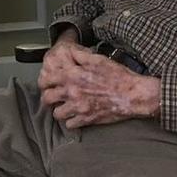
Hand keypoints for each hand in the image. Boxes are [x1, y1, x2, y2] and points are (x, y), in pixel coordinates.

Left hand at [39, 40, 158, 128]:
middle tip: (53, 96)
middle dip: (48, 96)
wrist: (132, 94)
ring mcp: (78, 108)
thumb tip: (67, 52)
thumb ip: (79, 55)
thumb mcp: (97, 59)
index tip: (46, 82)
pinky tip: (75, 115)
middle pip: (47, 98)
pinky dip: (71, 121)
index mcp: (72, 76)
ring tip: (64, 106)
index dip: (44, 81)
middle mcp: (72, 92)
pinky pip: (69, 125)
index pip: (46, 80)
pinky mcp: (87, 120)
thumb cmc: (117, 75)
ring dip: (59, 109)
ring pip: (56, 113)